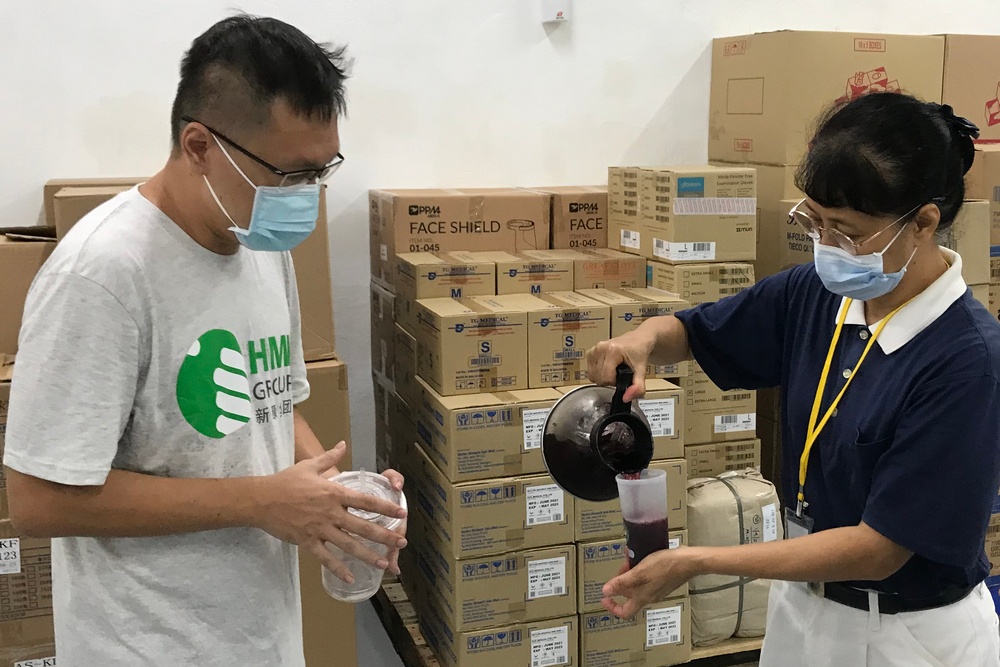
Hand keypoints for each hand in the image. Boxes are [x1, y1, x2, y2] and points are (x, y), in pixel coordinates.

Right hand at [254, 443, 407, 584]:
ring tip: (384, 563)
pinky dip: (339, 569)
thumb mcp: (309, 465)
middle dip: (384, 535)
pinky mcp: (308, 541)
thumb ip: (329, 457)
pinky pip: (326, 558)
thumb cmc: (286, 481)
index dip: (385, 507)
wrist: (262, 499)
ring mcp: (320, 529)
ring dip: (368, 555)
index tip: (401, 513)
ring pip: (349, 545)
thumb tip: (342, 444)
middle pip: (363, 526)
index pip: (366, 501)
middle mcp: (331, 512)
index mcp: (334, 493)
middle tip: (401, 542)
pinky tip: (351, 578)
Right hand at [587, 331, 655, 401]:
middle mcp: (600, 348)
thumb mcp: (642, 370)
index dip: (614, 382)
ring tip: (613, 371)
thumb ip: (637, 386)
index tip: (623, 376)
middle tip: (619, 374)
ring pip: (592, 375)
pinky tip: (607, 368)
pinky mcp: (590, 351)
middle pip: (597, 377)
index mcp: (612, 350)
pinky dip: (598, 373)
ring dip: (602, 377)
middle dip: (608, 380)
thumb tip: (626, 398)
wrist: (637, 340)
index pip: (605, 377)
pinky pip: (590, 370)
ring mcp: (594, 349)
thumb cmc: (639, 352)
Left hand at [601, 547, 696, 618]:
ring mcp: (658, 588)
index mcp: (642, 598)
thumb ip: (622, 583)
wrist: (688, 562)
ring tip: (631, 557)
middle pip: (630, 594)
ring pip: (638, 583)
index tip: (604, 597)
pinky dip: (641, 567)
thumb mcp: (639, 573)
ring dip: (631, 571)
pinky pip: (647, 576)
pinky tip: (641, 554)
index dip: (612, 607)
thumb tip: (605, 592)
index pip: (625, 612)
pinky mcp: (664, 579)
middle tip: (623, 566)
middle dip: (622, 581)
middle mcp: (649, 596)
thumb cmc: (663, 567)